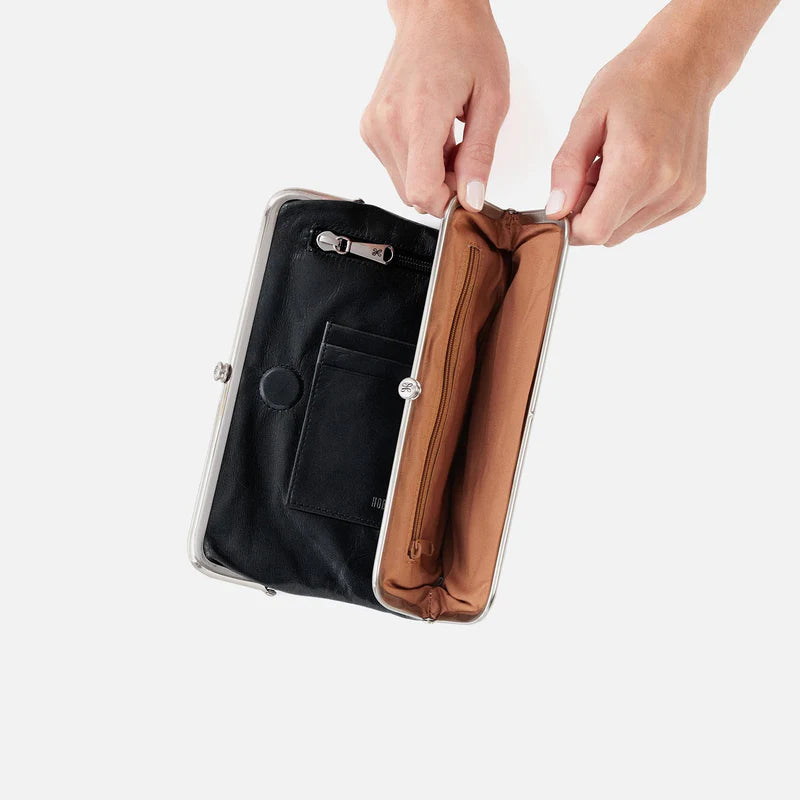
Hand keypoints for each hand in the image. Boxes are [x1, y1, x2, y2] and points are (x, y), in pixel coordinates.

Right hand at [361, 0, 508, 216]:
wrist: (435, 11)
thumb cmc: (466, 42)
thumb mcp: (492, 99)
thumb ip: (480, 155)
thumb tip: (472, 197)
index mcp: (419, 115)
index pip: (422, 192)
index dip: (447, 202)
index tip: (466, 190)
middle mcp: (388, 124)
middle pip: (412, 194)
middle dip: (442, 189)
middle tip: (465, 160)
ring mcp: (374, 127)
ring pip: (403, 184)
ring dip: (430, 176)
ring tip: (450, 141)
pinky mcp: (370, 128)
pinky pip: (395, 167)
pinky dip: (418, 162)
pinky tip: (433, 137)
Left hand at [546, 5, 729, 245]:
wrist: (685, 63)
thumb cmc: (633, 82)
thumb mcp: (587, 117)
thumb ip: (567, 168)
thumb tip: (555, 211)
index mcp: (636, 164)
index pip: (594, 230)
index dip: (570, 225)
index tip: (563, 203)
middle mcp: (664, 185)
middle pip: (608, 234)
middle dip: (588, 213)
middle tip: (591, 172)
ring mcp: (681, 194)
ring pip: (625, 232)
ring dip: (610, 210)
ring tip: (614, 168)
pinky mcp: (690, 197)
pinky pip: (645, 222)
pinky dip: (631, 206)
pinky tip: (636, 171)